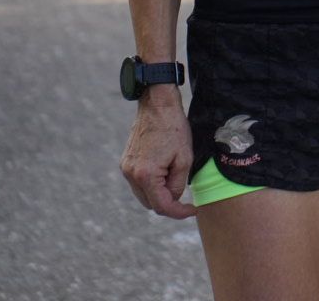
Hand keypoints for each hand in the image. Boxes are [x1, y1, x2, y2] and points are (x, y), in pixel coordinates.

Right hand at [121, 103, 197, 218]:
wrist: (157, 106)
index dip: (179, 212)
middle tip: (186, 197)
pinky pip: (139, 183)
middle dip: (169, 203)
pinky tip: (165, 173)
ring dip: (159, 194)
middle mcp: (131, 174)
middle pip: (150, 203)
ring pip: (143, 194)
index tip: (192, 209)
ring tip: (176, 179)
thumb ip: (178, 184)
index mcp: (146, 175)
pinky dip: (152, 184)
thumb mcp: (184, 158)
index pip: (162, 206)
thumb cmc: (174, 129)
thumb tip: (173, 198)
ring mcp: (126, 168)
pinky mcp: (126, 162)